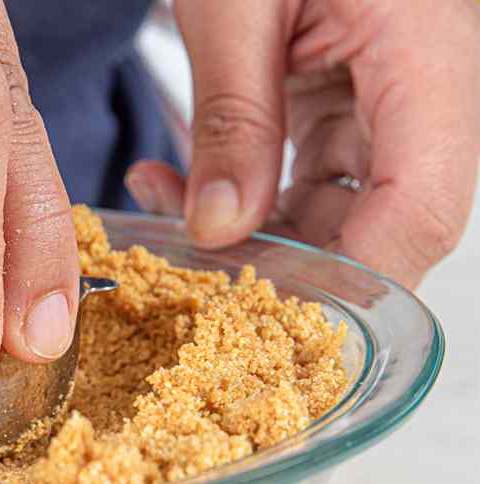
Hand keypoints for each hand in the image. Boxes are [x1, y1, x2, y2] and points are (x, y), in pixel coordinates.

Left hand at [126, 0, 479, 286]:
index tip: (271, 319)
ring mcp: (391, 84)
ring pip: (344, 204)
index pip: (420, 208)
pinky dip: (246, 188)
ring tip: (169, 227)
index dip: (354, 281)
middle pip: (386, 221)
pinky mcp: (350, 83)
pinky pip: (310, 165)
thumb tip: (220, 230)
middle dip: (293, 269)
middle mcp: (427, 77)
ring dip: (256, 235)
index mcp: (428, 49)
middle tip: (199, 286)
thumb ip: (233, 115)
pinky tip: (174, 185)